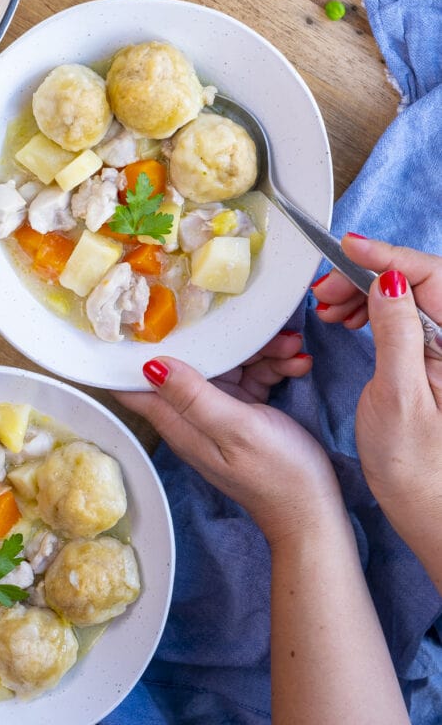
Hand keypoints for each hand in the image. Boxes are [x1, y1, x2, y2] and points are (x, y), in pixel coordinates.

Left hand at [116, 333, 343, 546]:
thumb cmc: (276, 474)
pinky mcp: (244, 412)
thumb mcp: (235, 430)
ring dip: (261, 352)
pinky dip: (274, 366)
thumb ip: (193, 397)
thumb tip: (149, 365)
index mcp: (180, 421)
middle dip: (221, 340)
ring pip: (228, 364)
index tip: (137, 316)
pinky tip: (297, 365)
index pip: (136, 385)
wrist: (313, 511)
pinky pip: (252, 376)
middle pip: (191, 362)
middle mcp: (192, 414)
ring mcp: (219, 412)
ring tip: (292, 350)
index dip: (131, 350)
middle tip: (257, 330)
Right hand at [312, 235, 441, 577]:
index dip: (388, 256)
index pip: (431, 276)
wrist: (430, 510)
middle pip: (421, 280)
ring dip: (367, 291)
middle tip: (326, 290)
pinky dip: (373, 309)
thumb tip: (388, 281)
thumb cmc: (415, 467)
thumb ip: (396, 333)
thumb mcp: (398, 397)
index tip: (348, 248)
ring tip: (330, 307)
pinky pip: (406, 315)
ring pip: (410, 294)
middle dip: (370, 273)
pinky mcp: (433, 357)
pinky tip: (348, 318)